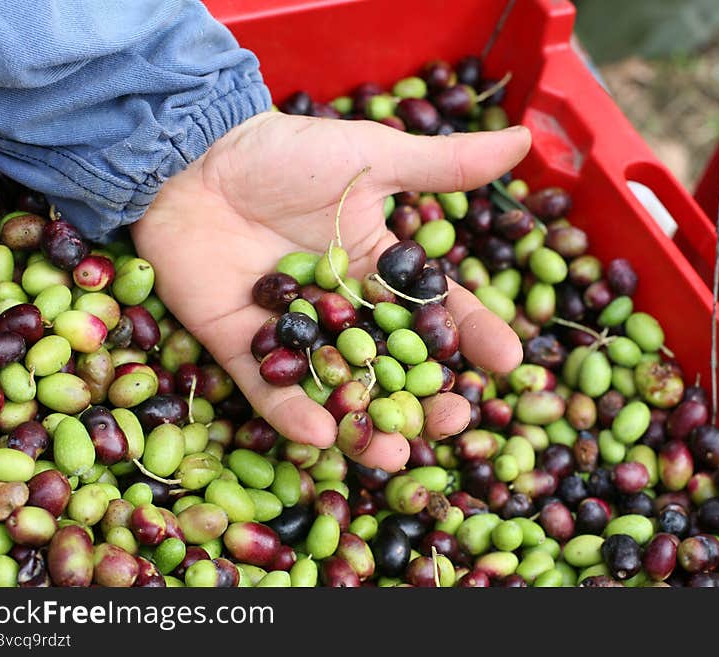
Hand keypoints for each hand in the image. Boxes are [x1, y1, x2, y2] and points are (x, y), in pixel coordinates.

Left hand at [131, 111, 530, 470]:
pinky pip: (267, 387)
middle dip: (422, 400)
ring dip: (363, 425)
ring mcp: (290, 334)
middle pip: (389, 367)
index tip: (507, 360)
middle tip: (451, 423)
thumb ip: (444, 165)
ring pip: (333, 389)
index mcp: (375, 274)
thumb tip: (523, 138)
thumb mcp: (372, 159)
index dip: (471, 335)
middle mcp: (338, 312)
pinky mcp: (239, 346)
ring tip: (393, 456)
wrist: (195, 153)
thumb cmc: (286, 153)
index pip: (433, 312)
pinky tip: (321, 435)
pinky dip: (291, 412)